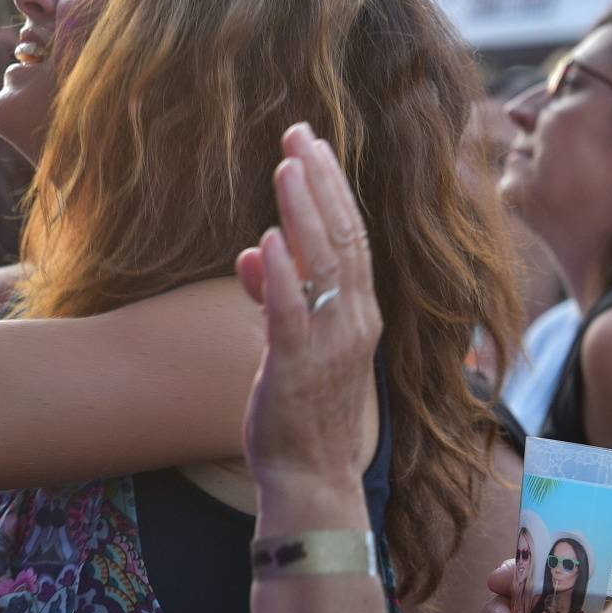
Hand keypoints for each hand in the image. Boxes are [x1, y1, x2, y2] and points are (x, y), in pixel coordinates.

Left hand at [235, 122, 381, 491]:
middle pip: (342, 238)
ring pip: (322, 267)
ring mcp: (330, 346)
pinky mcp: (297, 370)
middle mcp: (353, 322)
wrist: (311, 478)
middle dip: (319, 183)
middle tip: (299, 134)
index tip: (311, 145)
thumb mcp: (291, 342)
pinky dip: (281, 277)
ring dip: (303, 214)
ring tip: (286, 167)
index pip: (351, 236)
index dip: (332, 187)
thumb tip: (254, 250)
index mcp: (358, 313)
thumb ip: (275, 295)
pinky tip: (267, 241)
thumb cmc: (302, 409)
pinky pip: (291, 316)